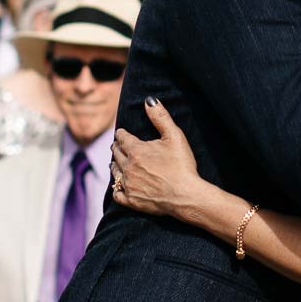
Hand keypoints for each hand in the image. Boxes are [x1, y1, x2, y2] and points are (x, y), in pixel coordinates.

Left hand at [110, 99, 205, 219]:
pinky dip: (116, 188)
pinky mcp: (131, 200)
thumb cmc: (182, 165)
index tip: (121, 132)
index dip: (121, 133)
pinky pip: (116, 193)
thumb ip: (160, 117)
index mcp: (136, 150)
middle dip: (117, 147)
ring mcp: (128, 184)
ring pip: (114, 171)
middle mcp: (128, 166)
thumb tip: (149, 100)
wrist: (186, 196)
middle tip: (117, 145)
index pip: (122, 137)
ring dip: (115, 164)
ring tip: (115, 162)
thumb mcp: (174, 136)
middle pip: (115, 153)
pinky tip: (118, 185)